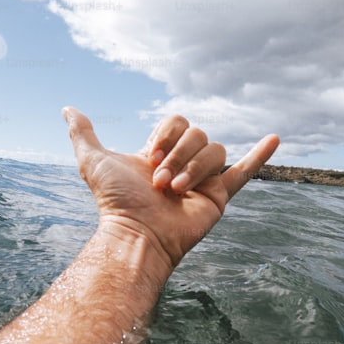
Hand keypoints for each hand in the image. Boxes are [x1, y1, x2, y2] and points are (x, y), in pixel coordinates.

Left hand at [63, 107, 279, 269]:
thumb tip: (68, 109)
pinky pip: (245, 171)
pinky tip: (274, 137)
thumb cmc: (115, 202)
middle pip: (198, 135)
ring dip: (194, 168)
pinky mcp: (220, 196)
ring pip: (215, 151)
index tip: (150, 155)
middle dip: (178, 155)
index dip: (167, 134)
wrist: (137, 234)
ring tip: (175, 191)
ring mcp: (203, 179)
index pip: (178, 122)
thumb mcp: (94, 162)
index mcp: (162, 153)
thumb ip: (83, 134)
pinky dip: (260, 155)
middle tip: (160, 182)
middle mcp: (184, 164)